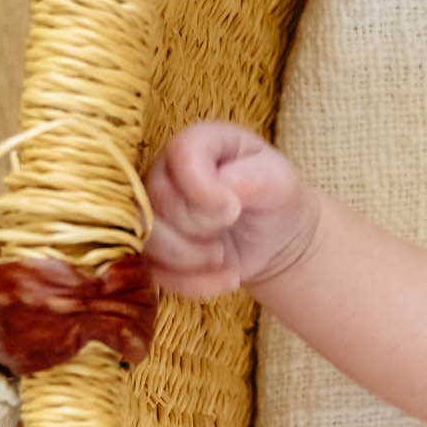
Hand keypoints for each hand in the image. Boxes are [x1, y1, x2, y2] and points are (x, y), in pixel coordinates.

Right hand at [143, 120, 314, 297]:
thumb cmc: (275, 196)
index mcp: (198, 143)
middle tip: (231, 224)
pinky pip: (154, 272)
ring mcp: (152, 211)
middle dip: (200, 224)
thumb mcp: (280, 181)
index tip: (233, 207)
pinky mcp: (153, 249)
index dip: (203, 187)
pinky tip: (227, 277)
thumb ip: (254, 178)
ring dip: (191, 257)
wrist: (275, 235)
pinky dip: (193, 282)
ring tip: (224, 255)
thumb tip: (223, 189)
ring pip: (146, 238)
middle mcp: (164, 172)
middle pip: (156, 199)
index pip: (181, 154)